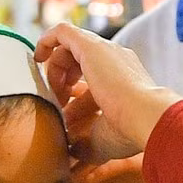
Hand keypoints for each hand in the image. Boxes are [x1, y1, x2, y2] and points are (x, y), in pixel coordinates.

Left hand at [32, 25, 179, 163]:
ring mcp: (104, 50)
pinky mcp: (90, 45)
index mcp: (123, 79)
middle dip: (61, 80)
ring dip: (54, 69)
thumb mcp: (101, 140)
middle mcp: (116, 60)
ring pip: (69, 47)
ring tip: (52, 92)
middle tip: (57, 101)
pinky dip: (46, 40)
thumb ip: (84, 143)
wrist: (145, 116)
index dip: (72, 91)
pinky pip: (62, 31)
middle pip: (79, 60)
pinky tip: (37, 58)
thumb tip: (69, 151)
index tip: (65, 109)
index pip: (93, 77)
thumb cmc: (128, 131)